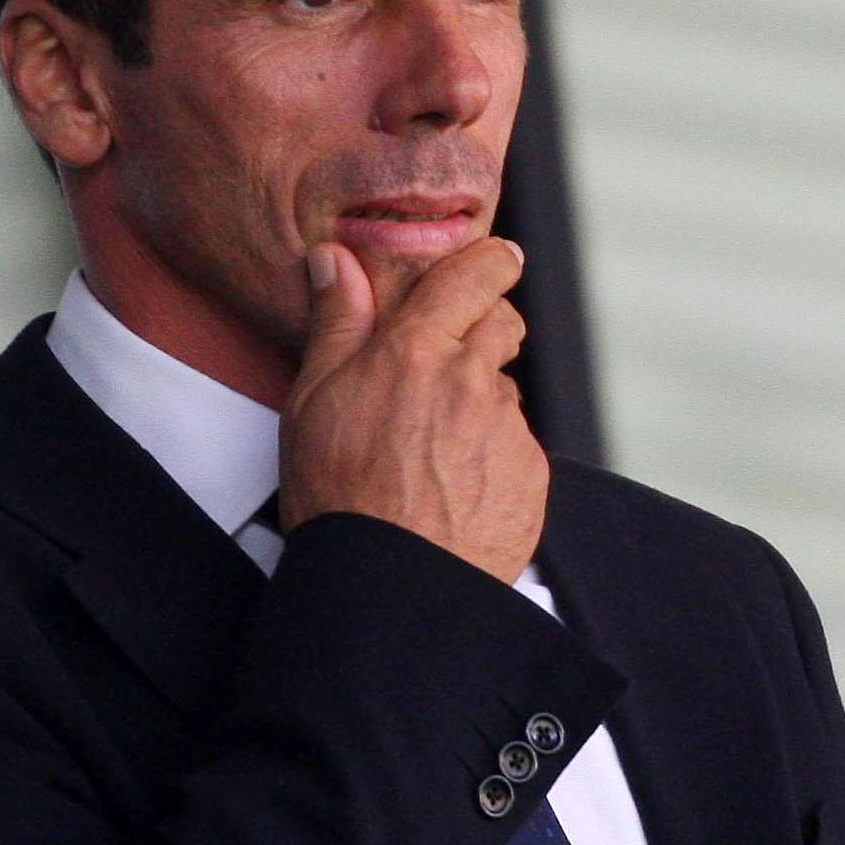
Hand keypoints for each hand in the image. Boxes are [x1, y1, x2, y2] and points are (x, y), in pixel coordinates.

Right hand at [279, 237, 547, 584]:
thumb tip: (335, 258)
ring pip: (504, 391)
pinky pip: (517, 446)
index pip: (475, 275)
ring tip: (433, 448)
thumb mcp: (314, 400)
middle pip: (502, 324)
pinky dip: (492, 455)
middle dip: (482, 329)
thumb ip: (336, 322)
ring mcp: (507, 429)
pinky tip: (454, 486)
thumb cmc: (338, 494)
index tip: (495, 260)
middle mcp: (471, 381)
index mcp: (416, 352)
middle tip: (444, 363)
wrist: (390, 586)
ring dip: (480, 402)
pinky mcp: (530, 475)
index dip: (491, 261)